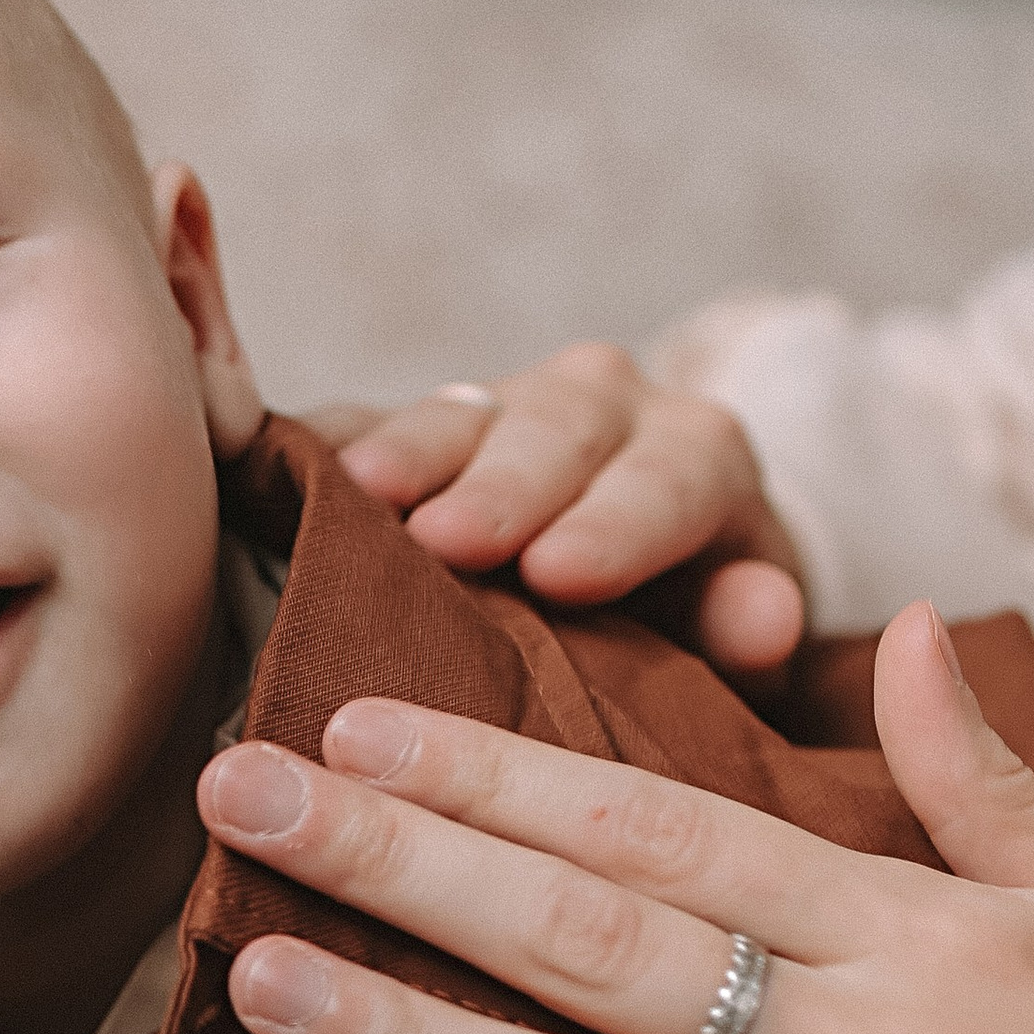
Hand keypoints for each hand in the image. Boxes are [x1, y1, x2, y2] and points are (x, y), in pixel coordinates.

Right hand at [322, 349, 804, 674]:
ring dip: (406, 450)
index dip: (618, 522)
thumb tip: (763, 620)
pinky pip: (352, 422)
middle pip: (556, 429)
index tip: (563, 574)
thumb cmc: (683, 615)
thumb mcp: (731, 629)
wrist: (628, 565)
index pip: (670, 474)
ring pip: (453, 413)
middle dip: (503, 483)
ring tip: (356, 488)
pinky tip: (270, 469)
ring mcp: (493, 406)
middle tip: (449, 536)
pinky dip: (319, 446)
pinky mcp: (402, 427)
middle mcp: (599, 403)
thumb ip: (747, 623)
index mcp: (694, 451)